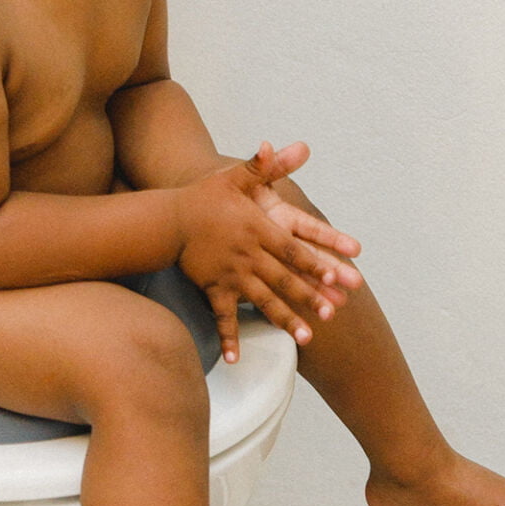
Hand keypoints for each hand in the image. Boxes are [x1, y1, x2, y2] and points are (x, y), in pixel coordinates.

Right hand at [174, 142, 361, 360]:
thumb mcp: (236, 177)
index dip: (315, 262)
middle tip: (332, 314)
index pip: (293, 248)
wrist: (168, 218)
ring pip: (263, 301)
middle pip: (284, 278)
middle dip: (309, 297)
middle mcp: (248, 255)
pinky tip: (235, 359)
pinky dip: (228, 338)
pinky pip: (222, 317)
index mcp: (258, 229)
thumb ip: (267, 164)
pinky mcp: (212, 288)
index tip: (337, 276)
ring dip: (285, 320)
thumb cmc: (204, 197)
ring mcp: (230, 275)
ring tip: (306, 338)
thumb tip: (298, 146)